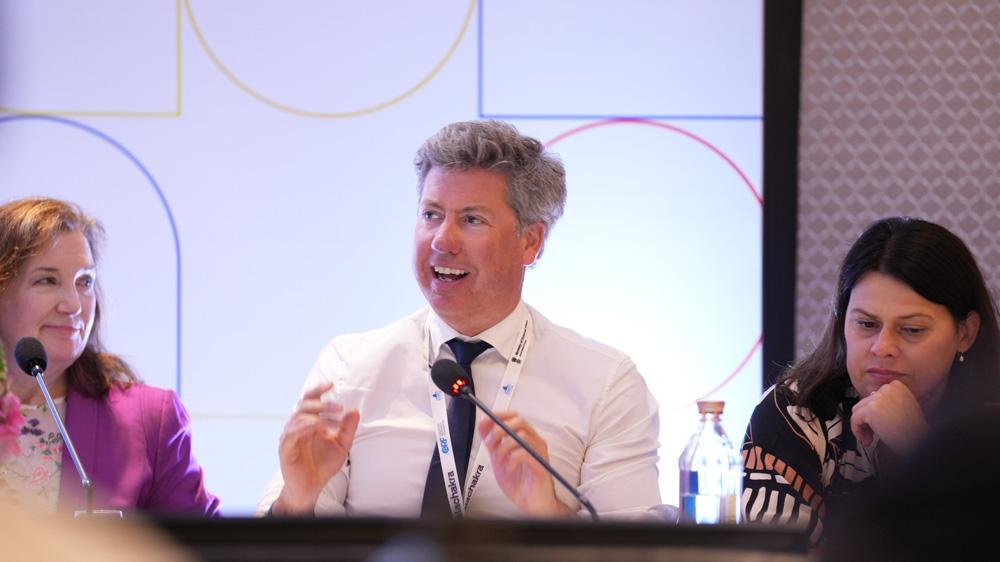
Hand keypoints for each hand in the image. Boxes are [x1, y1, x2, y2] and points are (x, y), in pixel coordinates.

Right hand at [274, 381, 359, 513]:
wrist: (312, 487)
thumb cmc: (323, 464)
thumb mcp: (342, 445)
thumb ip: (347, 429)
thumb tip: (354, 410)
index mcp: (309, 422)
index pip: (310, 400)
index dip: (318, 390)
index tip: (331, 384)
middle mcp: (297, 426)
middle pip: (303, 405)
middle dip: (321, 403)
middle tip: (338, 406)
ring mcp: (290, 436)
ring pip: (298, 417)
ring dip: (317, 416)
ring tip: (333, 422)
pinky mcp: (285, 448)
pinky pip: (291, 434)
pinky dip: (303, 427)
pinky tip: (316, 427)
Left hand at [477, 411, 572, 516]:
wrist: (531, 503)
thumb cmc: (520, 482)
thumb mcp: (499, 458)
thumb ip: (492, 442)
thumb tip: (483, 424)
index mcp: (526, 439)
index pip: (515, 417)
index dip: (500, 415)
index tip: (487, 420)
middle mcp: (534, 443)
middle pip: (519, 422)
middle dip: (500, 430)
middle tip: (491, 443)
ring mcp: (539, 453)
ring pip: (522, 436)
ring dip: (504, 447)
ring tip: (500, 460)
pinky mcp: (540, 465)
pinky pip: (525, 454)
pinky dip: (512, 460)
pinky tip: (508, 468)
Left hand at [850, 379, 928, 453]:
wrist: (918, 441)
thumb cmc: (913, 430)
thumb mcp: (903, 407)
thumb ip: (887, 403)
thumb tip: (870, 406)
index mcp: (897, 386)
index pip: (875, 397)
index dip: (874, 413)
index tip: (878, 423)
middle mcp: (887, 388)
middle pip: (865, 403)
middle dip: (867, 420)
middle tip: (873, 433)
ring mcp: (878, 398)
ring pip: (858, 411)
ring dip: (862, 426)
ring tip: (870, 438)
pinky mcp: (870, 409)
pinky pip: (854, 419)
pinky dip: (857, 431)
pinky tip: (867, 439)